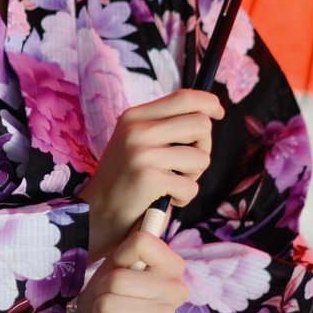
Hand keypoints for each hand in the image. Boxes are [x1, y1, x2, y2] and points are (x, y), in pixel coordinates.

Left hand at [77, 230, 190, 312]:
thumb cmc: (114, 298)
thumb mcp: (118, 265)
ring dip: (96, 311)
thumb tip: (158, 209)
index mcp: (171, 266)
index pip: (142, 241)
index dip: (119, 256)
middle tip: (106, 298)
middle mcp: (176, 290)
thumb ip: (133, 243)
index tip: (119, 268)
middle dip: (101, 289)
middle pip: (119, 277)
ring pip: (109, 303)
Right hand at [82, 88, 223, 255]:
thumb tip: (208, 115)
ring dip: (192, 177)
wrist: (94, 214)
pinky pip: (191, 186)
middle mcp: (137, 130)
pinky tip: (163, 199)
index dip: (209, 103)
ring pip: (201, 157)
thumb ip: (164, 126)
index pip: (184, 97)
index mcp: (134, 116)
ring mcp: (142, 153)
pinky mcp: (148, 178)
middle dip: (203, 147)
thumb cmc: (124, 181)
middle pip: (201, 125)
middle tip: (185, 165)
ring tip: (170, 183)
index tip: (218, 113)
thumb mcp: (135, 142)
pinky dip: (183, 198)